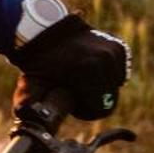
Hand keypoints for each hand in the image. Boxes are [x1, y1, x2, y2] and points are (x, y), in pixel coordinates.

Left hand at [9, 11, 130, 120]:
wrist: (45, 32)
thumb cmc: (41, 61)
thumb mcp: (36, 84)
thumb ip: (37, 105)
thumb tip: (33, 121)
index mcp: (88, 71)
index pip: (100, 109)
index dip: (85, 110)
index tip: (73, 103)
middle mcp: (104, 60)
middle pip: (109, 98)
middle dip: (93, 99)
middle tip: (76, 89)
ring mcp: (113, 51)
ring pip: (115, 86)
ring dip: (101, 87)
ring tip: (82, 78)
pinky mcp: (118, 47)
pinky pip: (120, 73)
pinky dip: (109, 75)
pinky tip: (92, 70)